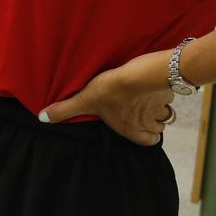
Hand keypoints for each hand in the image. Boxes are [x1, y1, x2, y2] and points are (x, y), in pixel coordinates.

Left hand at [40, 51, 173, 145]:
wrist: (141, 73)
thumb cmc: (112, 89)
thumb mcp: (85, 100)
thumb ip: (65, 110)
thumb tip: (43, 118)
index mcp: (131, 129)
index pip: (149, 142)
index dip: (147, 136)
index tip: (141, 128)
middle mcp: (149, 122)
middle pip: (160, 127)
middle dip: (154, 121)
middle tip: (143, 109)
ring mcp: (161, 107)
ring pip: (167, 113)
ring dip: (160, 106)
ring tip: (148, 96)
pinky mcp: (169, 90)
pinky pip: (172, 94)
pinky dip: (166, 90)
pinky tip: (156, 82)